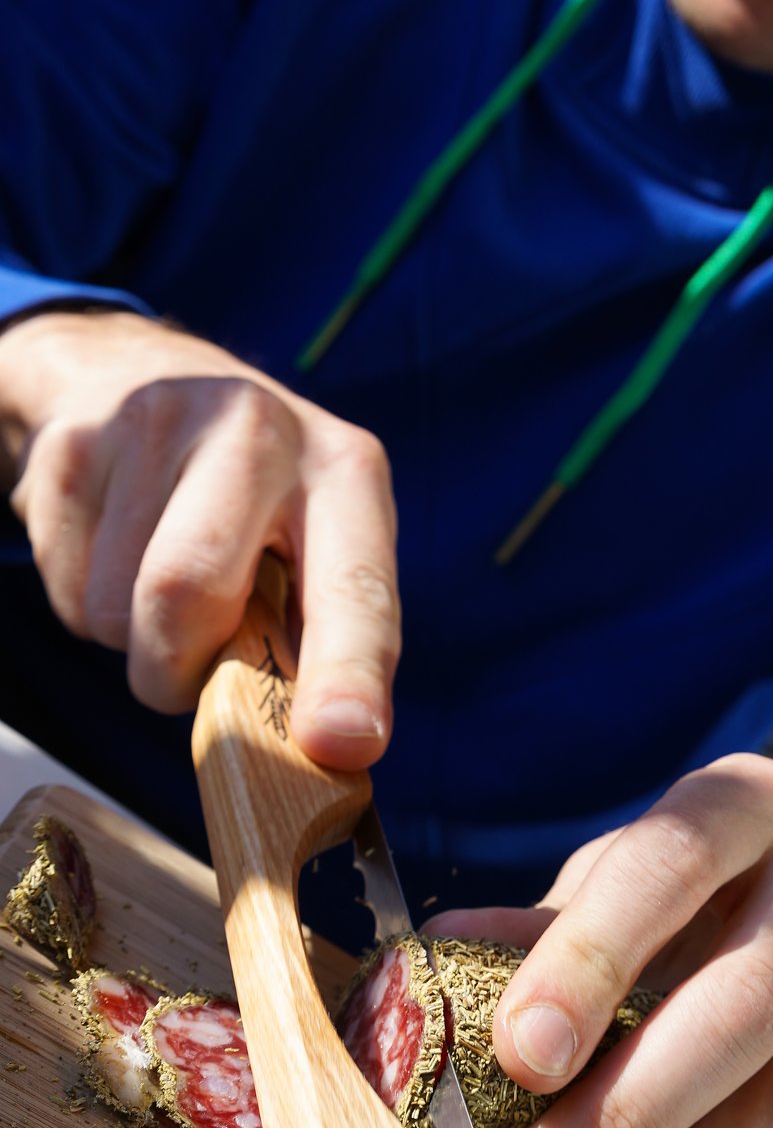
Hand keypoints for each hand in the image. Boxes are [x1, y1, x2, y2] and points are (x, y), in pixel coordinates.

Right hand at [0, 308, 399, 766]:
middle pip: (188, 593)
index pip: (354, 584)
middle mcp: (258, 429)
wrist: (134, 375)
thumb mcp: (317, 543)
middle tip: (188, 669)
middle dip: (176, 670)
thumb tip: (328, 752)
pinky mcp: (75, 445)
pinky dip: (85, 602)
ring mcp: (157, 423)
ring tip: (158, 587)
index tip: (341, 741)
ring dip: (130, 640)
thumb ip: (325, 638)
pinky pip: (64, 587)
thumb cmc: (253, 502)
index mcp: (346, 470)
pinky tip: (115, 549)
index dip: (350, 671)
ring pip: (114, 609)